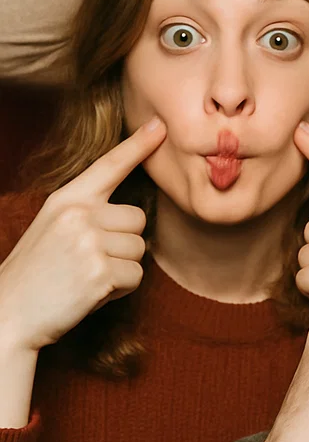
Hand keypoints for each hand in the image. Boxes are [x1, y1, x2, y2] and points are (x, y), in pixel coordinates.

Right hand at [0, 118, 164, 355]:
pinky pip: (136, 276)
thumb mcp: (54, 227)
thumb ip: (87, 211)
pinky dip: (120, 290)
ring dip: (121, 269)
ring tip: (85, 278)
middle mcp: (78, 215)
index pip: (108, 166)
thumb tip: (130, 211)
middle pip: (138, 219)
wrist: (8, 316)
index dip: (137, 145)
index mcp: (66, 200)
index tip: (159, 125)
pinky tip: (90, 294)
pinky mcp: (100, 272)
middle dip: (122, 243)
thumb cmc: (38, 273)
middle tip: (87, 262)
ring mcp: (89, 242)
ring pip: (140, 249)